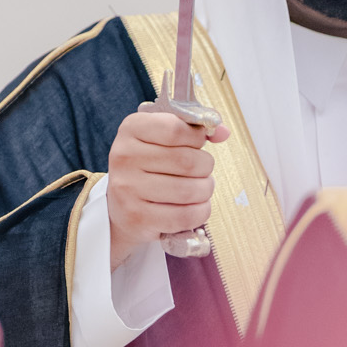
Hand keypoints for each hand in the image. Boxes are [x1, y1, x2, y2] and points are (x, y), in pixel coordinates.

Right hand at [105, 108, 228, 270]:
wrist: (122, 207)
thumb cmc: (150, 166)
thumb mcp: (162, 138)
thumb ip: (194, 129)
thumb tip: (224, 132)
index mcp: (131, 129)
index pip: (175, 128)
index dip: (196, 137)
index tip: (197, 144)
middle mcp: (124, 157)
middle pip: (187, 161)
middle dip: (206, 167)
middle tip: (202, 170)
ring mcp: (128, 189)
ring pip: (190, 190)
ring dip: (205, 190)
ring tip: (200, 188)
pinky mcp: (138, 218)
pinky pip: (185, 216)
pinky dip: (200, 212)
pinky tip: (195, 207)